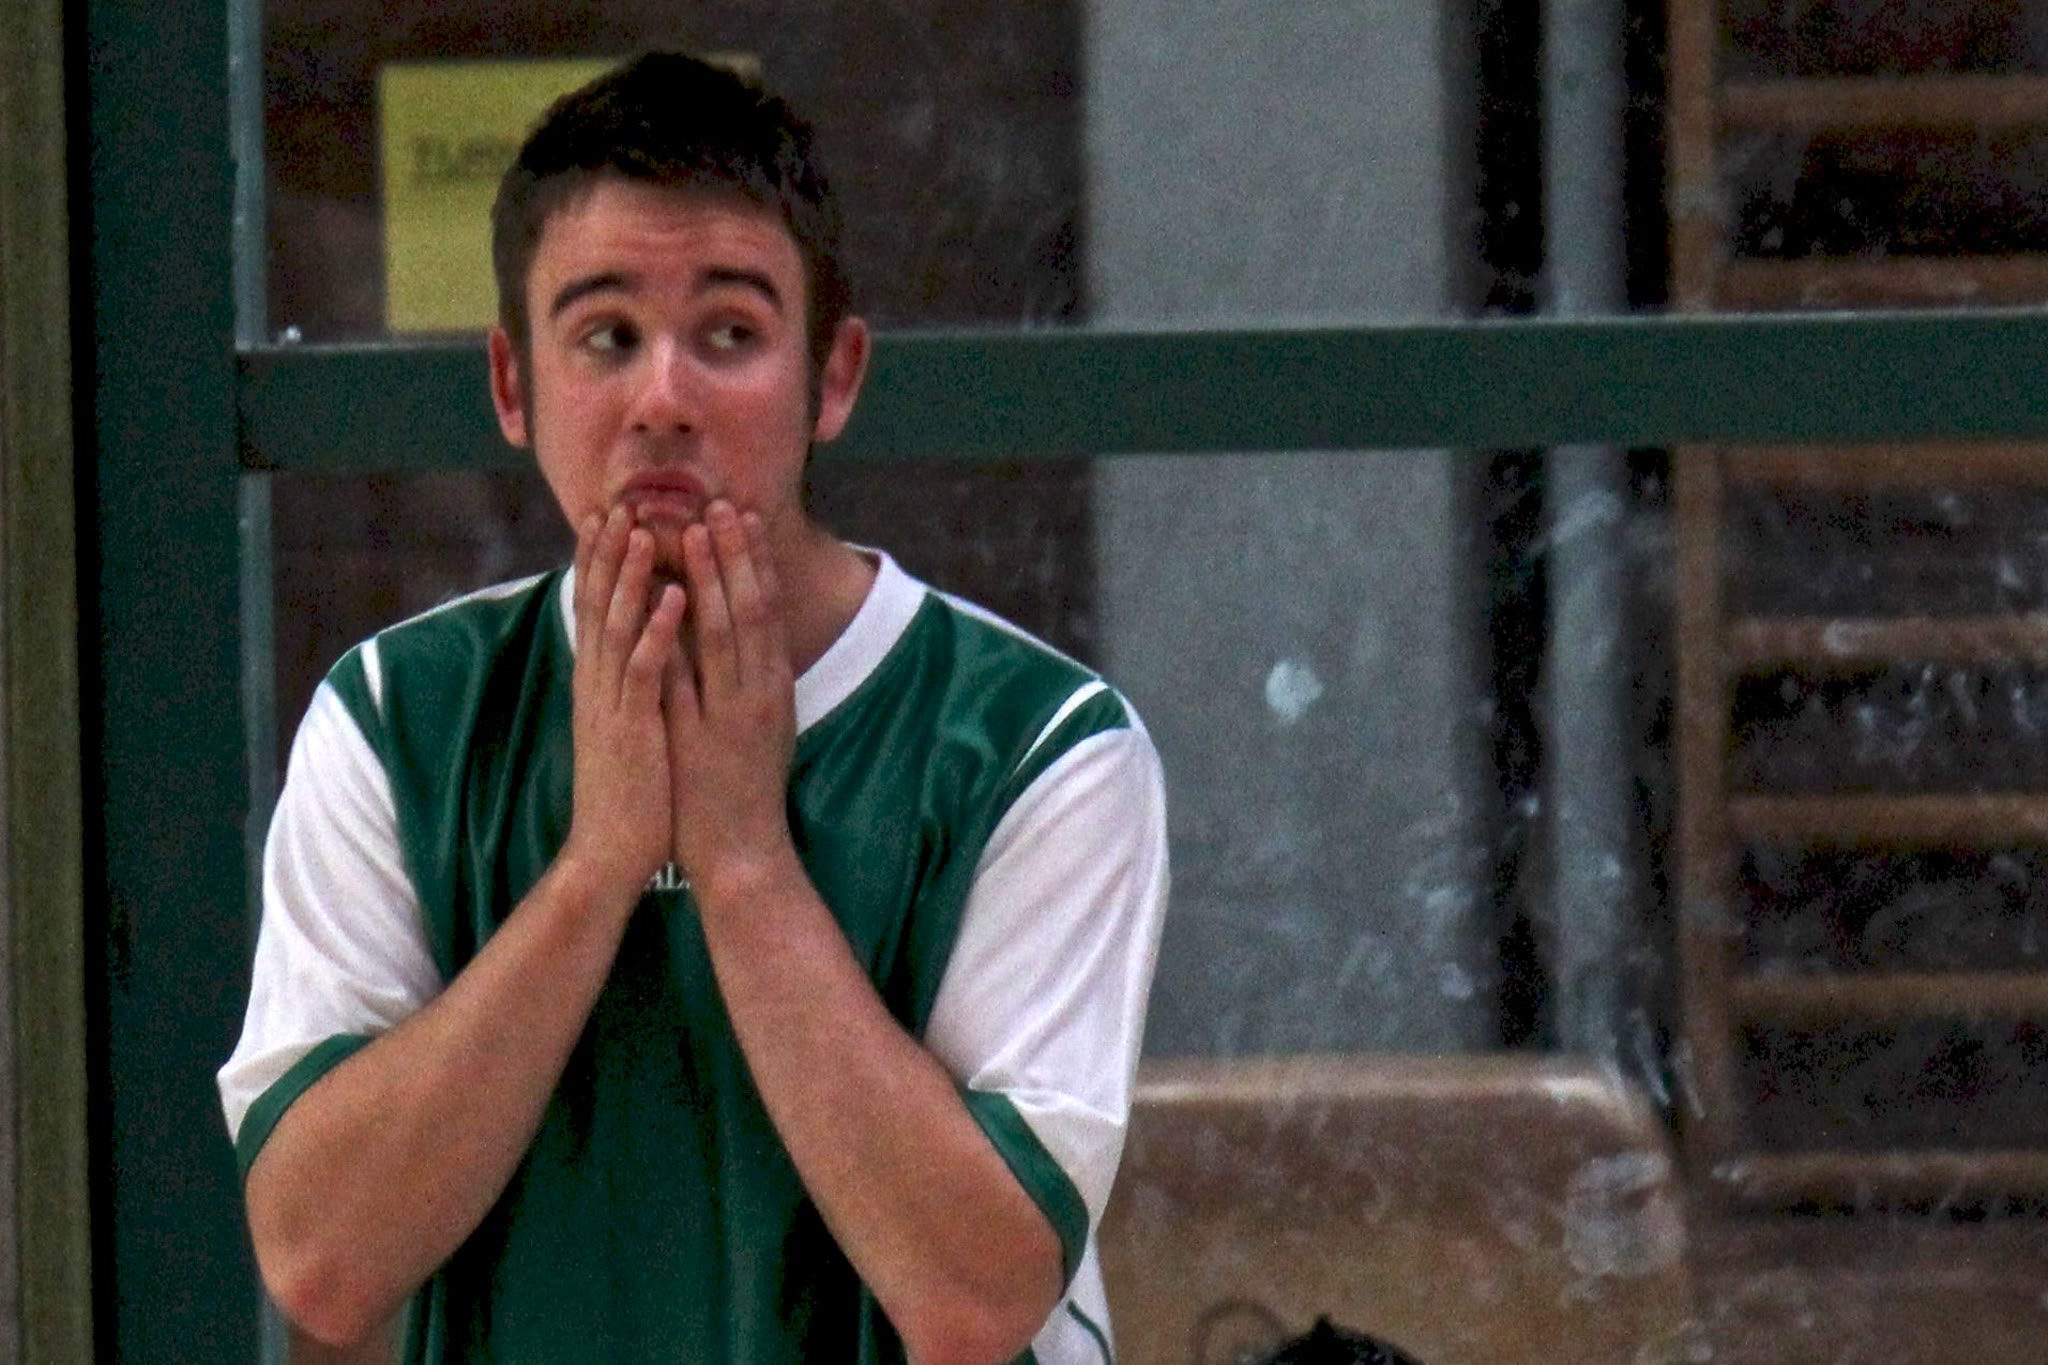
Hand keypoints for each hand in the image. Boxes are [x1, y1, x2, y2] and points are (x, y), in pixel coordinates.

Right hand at [563, 507, 685, 899]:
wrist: (610, 852)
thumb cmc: (628, 789)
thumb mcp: (622, 724)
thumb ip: (622, 682)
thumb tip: (626, 644)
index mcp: (598, 683)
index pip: (594, 608)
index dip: (598, 560)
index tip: (607, 513)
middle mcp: (597, 686)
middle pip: (598, 605)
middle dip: (609, 552)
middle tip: (619, 502)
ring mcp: (612, 706)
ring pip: (619, 628)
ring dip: (632, 576)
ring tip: (646, 530)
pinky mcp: (632, 730)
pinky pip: (646, 671)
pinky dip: (658, 631)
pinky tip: (673, 597)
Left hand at [665, 501, 798, 894]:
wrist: (744, 853)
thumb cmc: (746, 788)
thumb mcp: (760, 724)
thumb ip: (750, 677)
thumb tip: (736, 628)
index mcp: (772, 687)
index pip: (766, 609)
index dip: (753, 560)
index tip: (739, 515)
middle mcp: (759, 693)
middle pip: (750, 609)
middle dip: (733, 553)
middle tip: (719, 504)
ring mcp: (731, 714)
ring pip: (724, 633)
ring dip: (708, 579)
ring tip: (692, 531)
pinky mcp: (701, 738)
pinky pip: (685, 679)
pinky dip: (675, 637)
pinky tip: (663, 601)